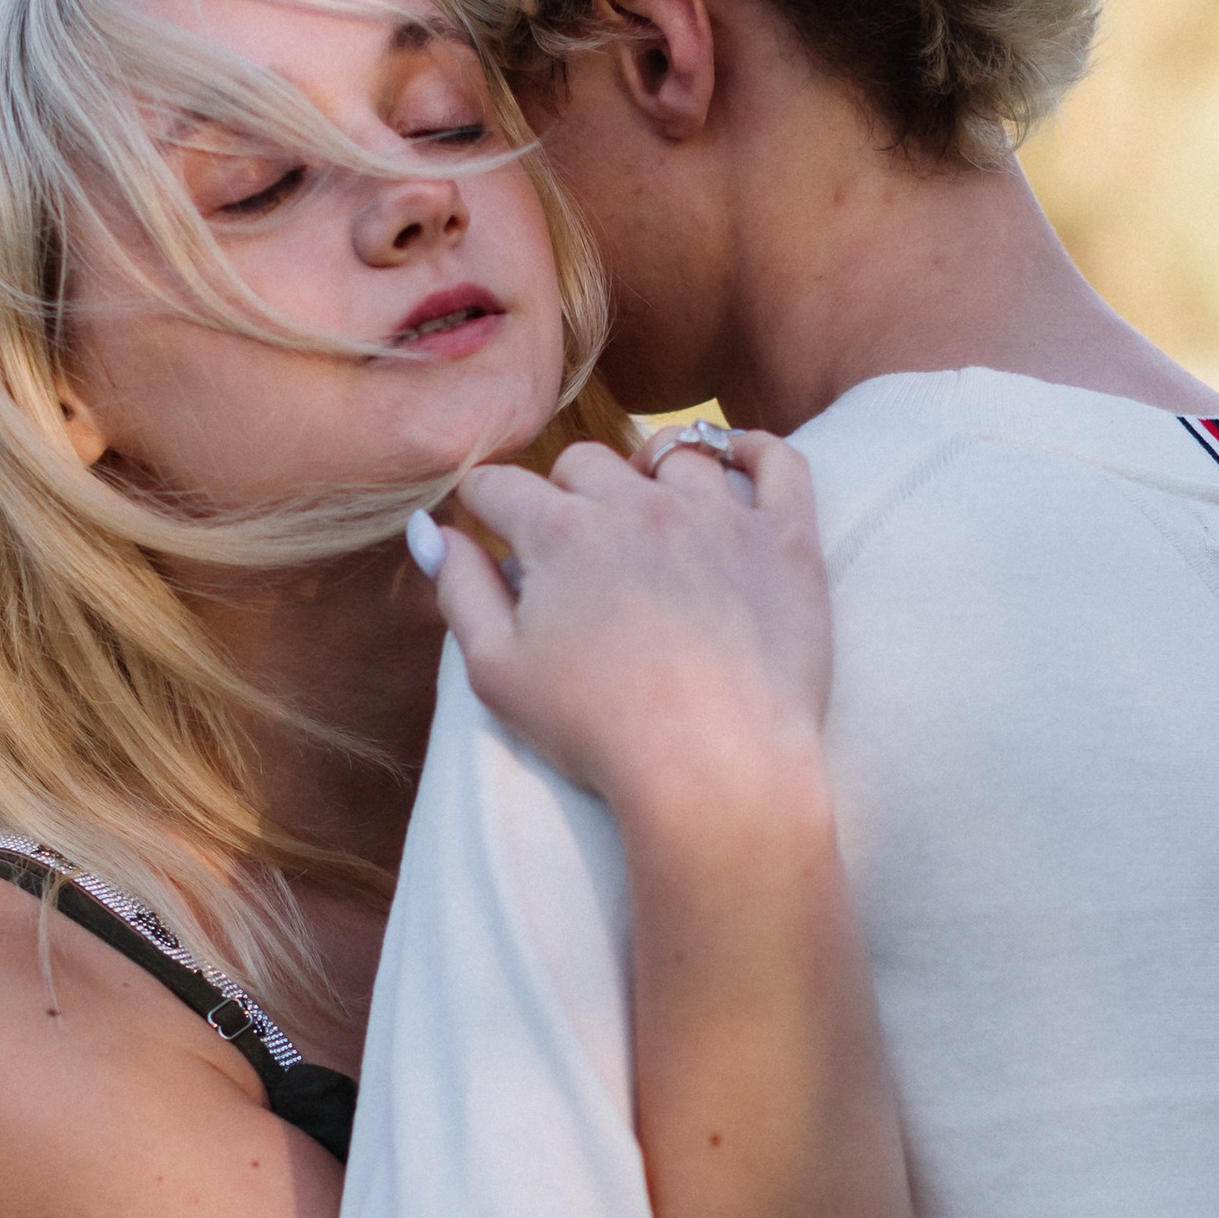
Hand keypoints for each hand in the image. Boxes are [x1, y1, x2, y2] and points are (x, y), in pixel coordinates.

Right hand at [436, 431, 832, 835]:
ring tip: (649, 512)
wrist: (715, 767)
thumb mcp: (495, 672)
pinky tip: (737, 461)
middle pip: (585, 461)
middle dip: (565, 491)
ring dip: (650, 473)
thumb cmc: (597, 730)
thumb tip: (432, 532)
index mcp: (560, 532)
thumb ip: (460, 590)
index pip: (502, 484)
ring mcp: (719, 515)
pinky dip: (755, 450)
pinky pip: (778, 461)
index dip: (485, 502)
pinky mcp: (785, 540)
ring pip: (675, 453)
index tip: (488, 521)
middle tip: (570, 541)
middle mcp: (637, 504)